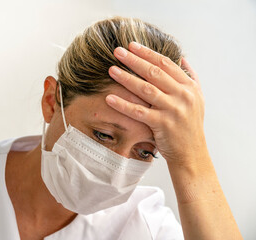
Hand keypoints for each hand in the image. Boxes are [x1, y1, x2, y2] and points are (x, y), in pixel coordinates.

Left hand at [106, 42, 206, 164]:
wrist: (192, 154)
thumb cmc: (190, 126)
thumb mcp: (197, 99)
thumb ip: (190, 77)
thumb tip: (182, 58)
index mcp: (189, 87)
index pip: (166, 63)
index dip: (148, 53)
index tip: (132, 45)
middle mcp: (182, 95)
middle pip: (154, 72)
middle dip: (134, 60)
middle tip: (117, 51)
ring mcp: (173, 110)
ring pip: (146, 89)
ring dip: (126, 78)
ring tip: (111, 70)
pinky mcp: (162, 125)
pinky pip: (138, 112)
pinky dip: (123, 104)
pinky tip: (109, 99)